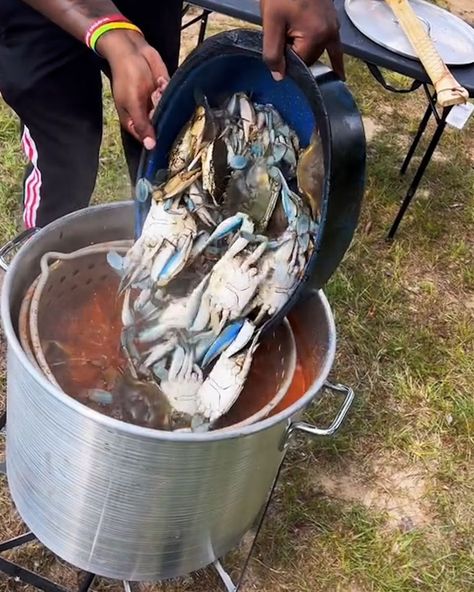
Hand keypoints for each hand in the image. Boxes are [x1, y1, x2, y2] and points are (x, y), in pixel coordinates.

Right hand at [97, 30, 168, 149]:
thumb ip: (142, 125)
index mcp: (135, 122)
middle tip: (155, 101)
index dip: (157, 140)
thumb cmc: (127, 77)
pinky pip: (171, 98)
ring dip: (164, 100)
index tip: (165, 134)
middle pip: (161, 128)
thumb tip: (151, 147)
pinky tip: (159, 81)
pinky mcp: (164, 92)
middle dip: (162, 117)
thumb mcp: (132, 104)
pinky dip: (166, 89)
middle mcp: (146, 116)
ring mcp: (156, 104)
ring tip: (156, 89)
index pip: (149, 140)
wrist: (131, 50)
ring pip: (168, 113)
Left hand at [261, 0, 344, 80]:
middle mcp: (329, 34)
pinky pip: (336, 47)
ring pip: (315, 52)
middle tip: (282, 32)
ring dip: (304, 49)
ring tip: (292, 29)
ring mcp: (334, 27)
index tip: (277, 44)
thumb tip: (279, 77)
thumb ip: (273, 52)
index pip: (299, 64)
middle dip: (294, 53)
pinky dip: (335, 60)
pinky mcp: (333, 22)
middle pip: (308, 59)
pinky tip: (339, 75)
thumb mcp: (270, 22)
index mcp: (315, 36)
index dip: (285, 59)